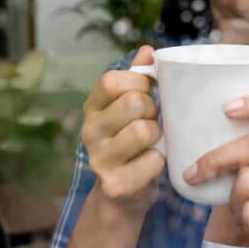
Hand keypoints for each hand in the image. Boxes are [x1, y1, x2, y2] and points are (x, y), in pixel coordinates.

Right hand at [81, 45, 164, 213]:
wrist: (122, 197)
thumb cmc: (133, 144)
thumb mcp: (131, 109)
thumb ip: (138, 79)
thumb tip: (148, 49)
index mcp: (92, 108)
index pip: (111, 80)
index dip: (138, 82)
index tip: (149, 92)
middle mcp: (88, 131)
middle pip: (133, 102)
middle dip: (153, 110)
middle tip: (151, 122)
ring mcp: (98, 159)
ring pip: (144, 130)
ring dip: (158, 136)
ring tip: (152, 143)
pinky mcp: (115, 184)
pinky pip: (153, 160)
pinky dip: (160, 161)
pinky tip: (150, 165)